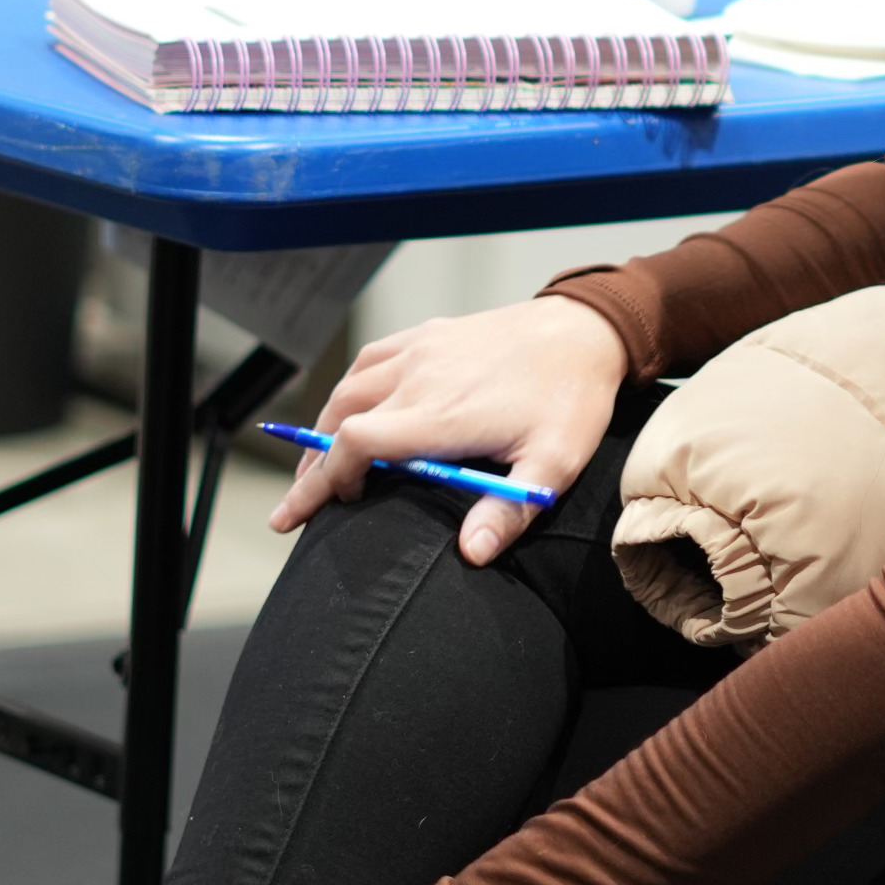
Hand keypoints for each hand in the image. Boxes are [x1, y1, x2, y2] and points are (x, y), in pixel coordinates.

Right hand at [268, 295, 630, 565]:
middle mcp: (421, 378)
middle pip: (338, 420)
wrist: (587, 330)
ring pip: (348, 388)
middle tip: (298, 505)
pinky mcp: (430, 334)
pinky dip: (350, 389)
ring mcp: (422, 350)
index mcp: (442, 415)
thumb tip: (472, 554)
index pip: (354, 444)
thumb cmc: (571, 399)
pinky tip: (351, 410)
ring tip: (319, 466)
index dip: (323, 481)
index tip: (309, 513)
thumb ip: (509, 511)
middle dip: (311, 467)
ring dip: (325, 428)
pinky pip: (372, 359)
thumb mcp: (553, 465)